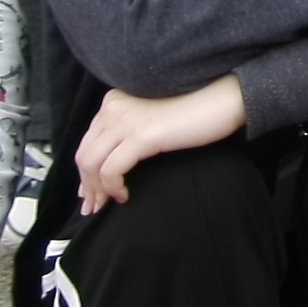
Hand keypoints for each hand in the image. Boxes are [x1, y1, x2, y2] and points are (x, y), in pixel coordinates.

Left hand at [77, 75, 249, 211]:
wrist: (223, 100)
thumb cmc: (194, 111)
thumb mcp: (151, 117)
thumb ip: (129, 129)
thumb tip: (111, 159)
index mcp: (114, 100)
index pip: (87, 141)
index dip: (86, 170)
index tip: (91, 191)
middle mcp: (114, 107)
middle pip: (84, 154)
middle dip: (87, 184)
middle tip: (93, 206)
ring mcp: (126, 121)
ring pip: (92, 164)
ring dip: (96, 190)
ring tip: (105, 205)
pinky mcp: (140, 136)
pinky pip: (111, 170)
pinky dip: (113, 188)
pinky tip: (125, 195)